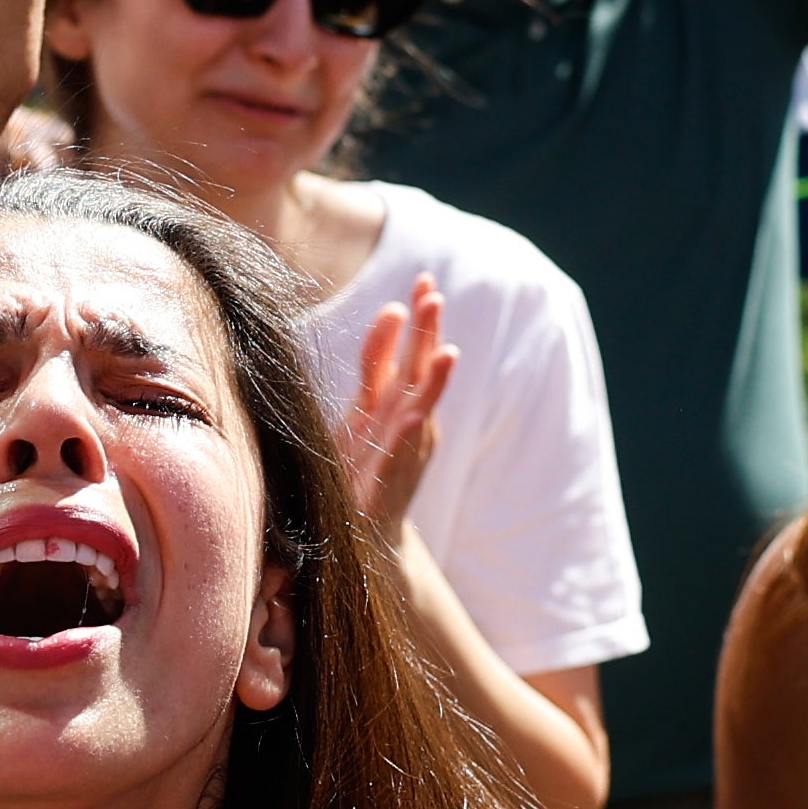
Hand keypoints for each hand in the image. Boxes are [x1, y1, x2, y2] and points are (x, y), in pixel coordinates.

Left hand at [346, 281, 454, 531]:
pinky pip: (401, 456)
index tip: (424, 280)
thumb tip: (393, 313)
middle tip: (434, 296)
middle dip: (428, 334)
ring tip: (446, 354)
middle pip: (420, 370)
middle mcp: (406, 419)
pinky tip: (416, 419)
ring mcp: (403, 450)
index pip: (408, 350)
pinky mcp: (390, 481)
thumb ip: (376, 364)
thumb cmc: (361, 464)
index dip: (418, 318)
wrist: (361, 529)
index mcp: (396, 400)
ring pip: (422, 409)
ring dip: (434, 381)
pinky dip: (409, 437)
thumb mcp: (364, 405)